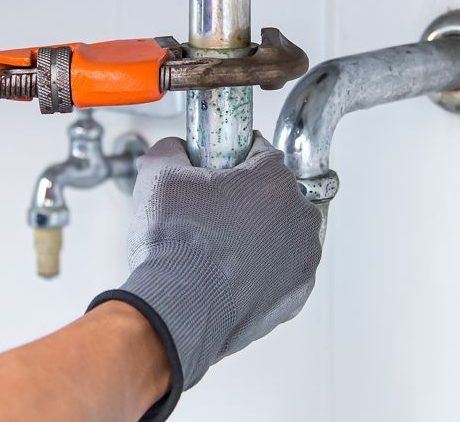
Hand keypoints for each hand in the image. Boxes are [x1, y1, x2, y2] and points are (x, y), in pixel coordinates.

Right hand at [101, 135, 321, 392]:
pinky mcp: (295, 295)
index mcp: (273, 181)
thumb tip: (176, 149)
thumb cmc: (174, 247)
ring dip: (259, 233)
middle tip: (210, 211)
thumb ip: (171, 149)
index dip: (232, 156)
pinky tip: (229, 272)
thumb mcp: (158, 175)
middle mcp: (299, 218)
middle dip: (247, 197)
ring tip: (218, 246)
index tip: (215, 168)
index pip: (260, 152)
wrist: (176, 310)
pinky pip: (281, 269)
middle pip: (275, 193)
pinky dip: (262, 268)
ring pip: (282, 232)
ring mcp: (301, 260)